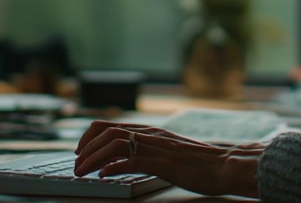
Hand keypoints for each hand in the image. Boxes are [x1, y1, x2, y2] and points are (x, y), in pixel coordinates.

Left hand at [74, 121, 262, 197]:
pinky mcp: (164, 163)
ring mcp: (157, 148)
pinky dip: (113, 167)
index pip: (110, 125)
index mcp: (150, 131)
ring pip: (115, 144)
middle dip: (85, 148)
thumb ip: (149, 149)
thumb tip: (127, 156)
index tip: (79, 151)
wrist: (224, 165)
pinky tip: (104, 176)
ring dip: (93, 158)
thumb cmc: (199, 162)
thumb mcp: (169, 150)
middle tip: (76, 164)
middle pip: (107, 132)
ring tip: (83, 172)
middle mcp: (151, 135)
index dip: (89, 137)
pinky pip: (132, 161)